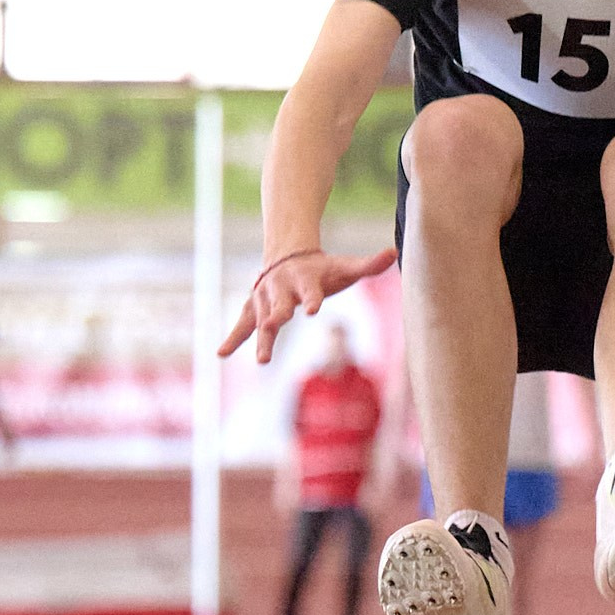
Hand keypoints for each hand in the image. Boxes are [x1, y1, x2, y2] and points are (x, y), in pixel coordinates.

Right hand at [218, 247, 397, 365]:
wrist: (288, 258)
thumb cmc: (322, 269)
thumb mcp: (344, 266)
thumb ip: (368, 265)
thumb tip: (393, 254)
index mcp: (305, 280)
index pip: (310, 292)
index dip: (311, 300)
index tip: (312, 310)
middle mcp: (282, 289)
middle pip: (280, 306)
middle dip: (276, 316)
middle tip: (274, 325)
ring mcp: (265, 299)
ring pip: (260, 320)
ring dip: (260, 339)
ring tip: (262, 360)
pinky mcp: (254, 309)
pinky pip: (242, 325)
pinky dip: (233, 338)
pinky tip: (221, 353)